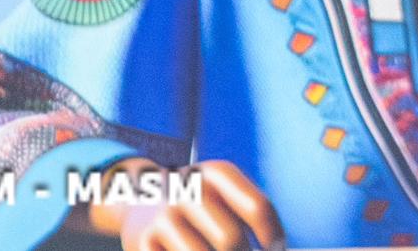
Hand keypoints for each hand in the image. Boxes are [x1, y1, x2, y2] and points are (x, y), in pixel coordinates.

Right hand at [92, 160, 283, 250]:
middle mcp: (190, 189)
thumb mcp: (223, 193)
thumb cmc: (199, 202)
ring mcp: (163, 217)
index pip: (257, 207)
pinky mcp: (141, 242)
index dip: (273, 235)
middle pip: (230, 240)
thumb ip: (248, 214)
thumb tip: (275, 250)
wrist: (141, 198)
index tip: (277, 249)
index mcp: (217, 174)